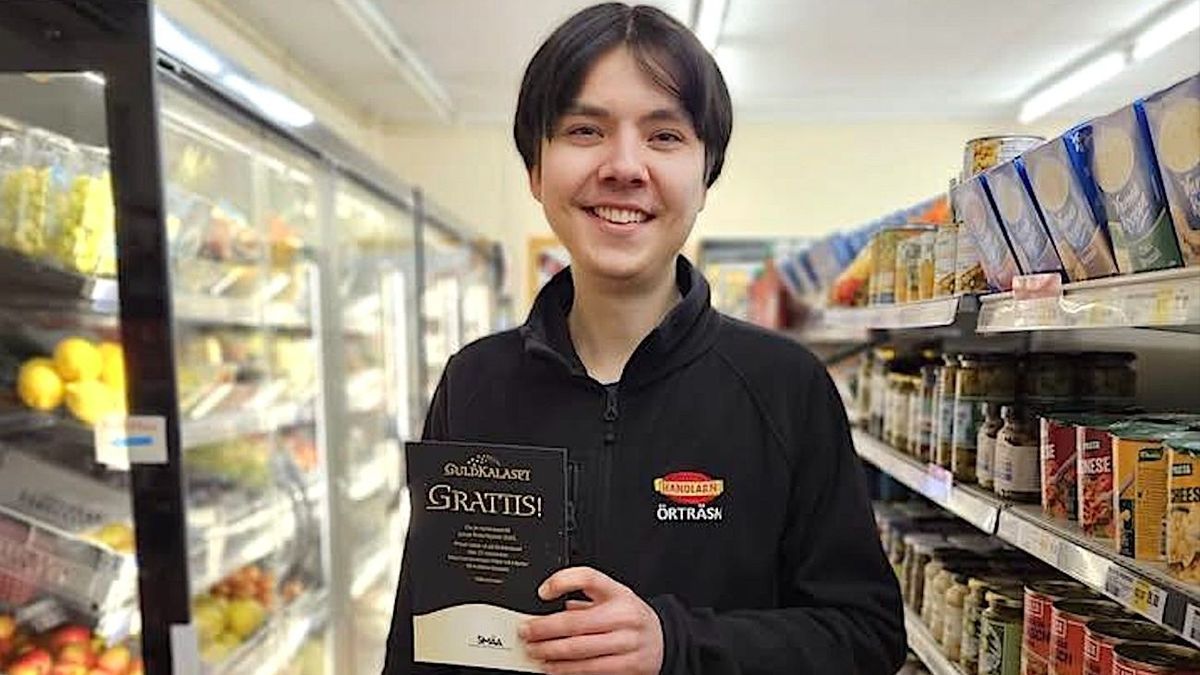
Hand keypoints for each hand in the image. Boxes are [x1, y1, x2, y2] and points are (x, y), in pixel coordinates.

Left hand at [519, 567, 662, 674]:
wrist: (664, 641)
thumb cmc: (632, 617)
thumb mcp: (615, 596)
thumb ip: (586, 596)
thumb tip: (552, 604)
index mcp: (618, 593)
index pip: (588, 578)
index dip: (562, 582)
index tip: (542, 592)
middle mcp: (623, 616)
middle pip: (575, 622)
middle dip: (543, 629)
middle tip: (526, 632)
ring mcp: (626, 642)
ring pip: (579, 649)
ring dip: (550, 652)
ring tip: (534, 651)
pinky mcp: (627, 666)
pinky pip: (590, 669)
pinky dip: (566, 670)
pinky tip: (553, 667)